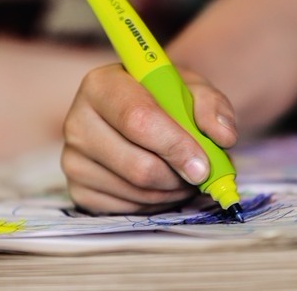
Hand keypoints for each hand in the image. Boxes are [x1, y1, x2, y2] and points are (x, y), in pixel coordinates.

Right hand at [61, 63, 237, 214]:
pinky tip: (161, 184)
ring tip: (182, 174)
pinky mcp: (78, 190)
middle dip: (178, 177)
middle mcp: (77, 122)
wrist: (139, 114)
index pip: (138, 120)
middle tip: (199, 173)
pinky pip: (126, 209)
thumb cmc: (164, 99)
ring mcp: (73, 159)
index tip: (204, 164)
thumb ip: (212, 106)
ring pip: (136, 192)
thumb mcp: (191, 89)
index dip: (175, 145)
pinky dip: (155, 203)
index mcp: (101, 86)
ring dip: (172, 191)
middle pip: (138, 166)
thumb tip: (223, 136)